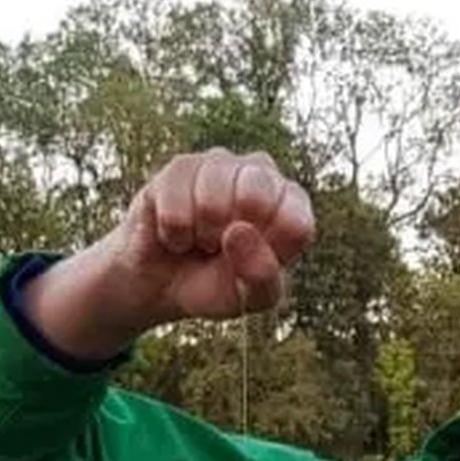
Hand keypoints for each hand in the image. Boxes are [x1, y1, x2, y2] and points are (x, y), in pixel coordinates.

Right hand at [109, 147, 315, 328]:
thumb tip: (238, 231)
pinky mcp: (179, 166)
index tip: (253, 261)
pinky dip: (173, 235)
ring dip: (201, 235)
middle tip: (223, 247)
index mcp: (291, 202)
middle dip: (232, 236)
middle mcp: (260, 171)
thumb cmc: (219, 285)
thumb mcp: (251, 298)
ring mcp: (219, 163)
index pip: (296, 225)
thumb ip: (261, 276)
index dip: (268, 254)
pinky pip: (175, 208)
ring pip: (211, 201)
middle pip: (256, 196)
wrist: (163, 283)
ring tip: (200, 239)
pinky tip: (177, 232)